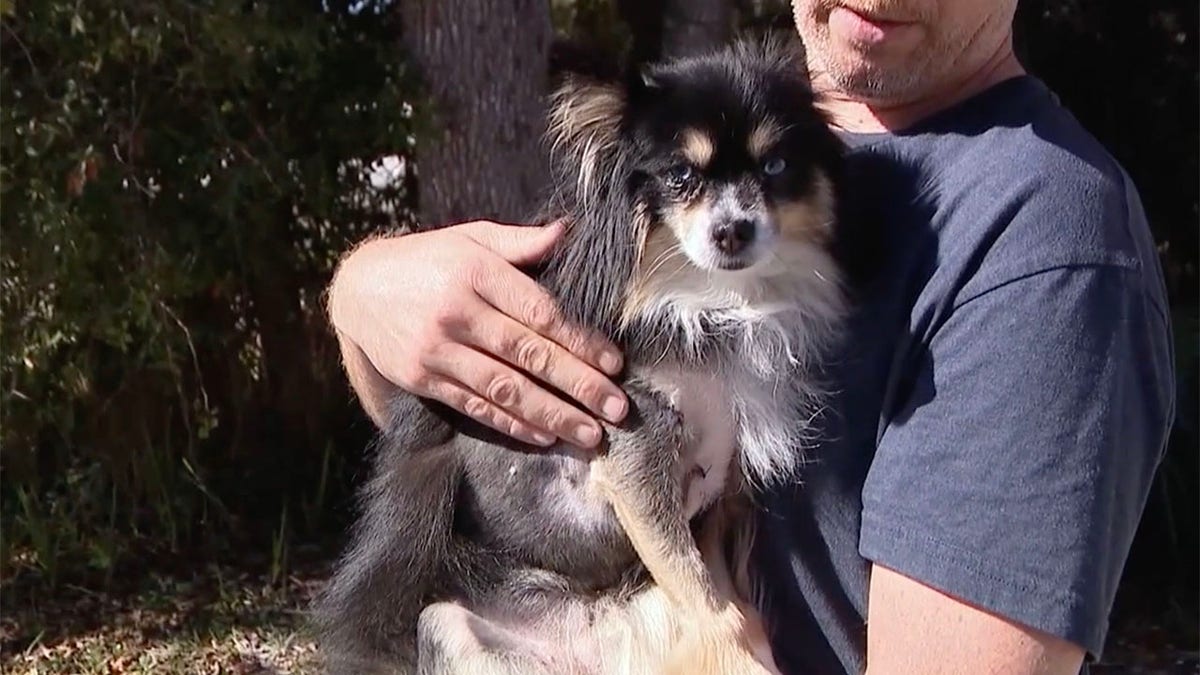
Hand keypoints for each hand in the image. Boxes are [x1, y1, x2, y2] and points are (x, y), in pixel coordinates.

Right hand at [327, 219, 626, 447]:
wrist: (357, 290)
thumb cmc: (428, 260)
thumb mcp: (471, 239)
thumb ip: (521, 243)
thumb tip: (569, 232)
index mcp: (477, 272)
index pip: (540, 313)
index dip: (580, 341)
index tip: (615, 364)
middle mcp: (457, 312)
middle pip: (529, 355)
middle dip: (578, 385)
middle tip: (617, 409)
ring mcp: (437, 349)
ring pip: (504, 388)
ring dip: (552, 414)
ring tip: (589, 434)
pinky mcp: (422, 378)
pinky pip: (474, 405)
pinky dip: (511, 423)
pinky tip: (544, 435)